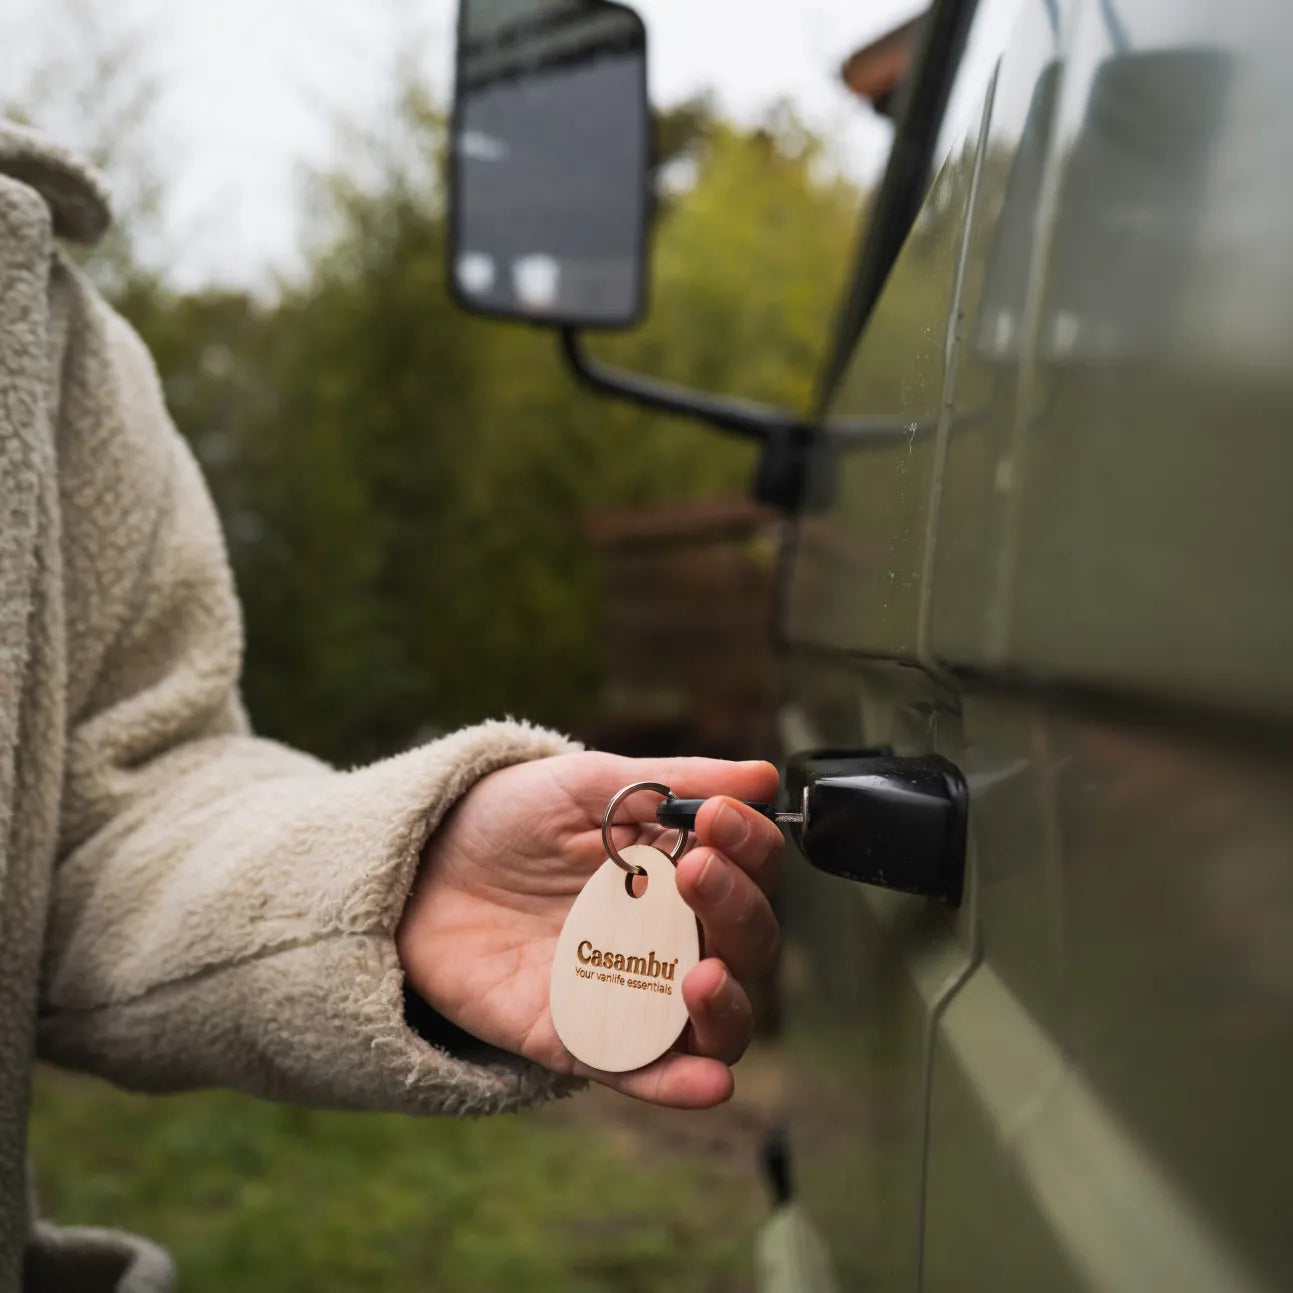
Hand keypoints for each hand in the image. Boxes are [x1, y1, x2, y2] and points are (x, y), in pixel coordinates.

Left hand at [397, 752, 782, 1108]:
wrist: (417, 869)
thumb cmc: (508, 821)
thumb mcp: (588, 785)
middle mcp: (670, 937)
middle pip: (746, 945)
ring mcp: (630, 993)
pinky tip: (708, 1082)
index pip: (750, 871)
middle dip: (736, 910)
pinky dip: (679, 1085)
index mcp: (681, 870)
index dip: (750, 848)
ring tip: (702, 975)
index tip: (719, 818)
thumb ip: (675, 782)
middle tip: (696, 871)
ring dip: (725, 1004)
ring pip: (715, 1022)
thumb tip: (764, 777)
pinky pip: (642, 1074)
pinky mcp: (580, 1042)